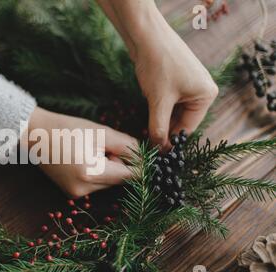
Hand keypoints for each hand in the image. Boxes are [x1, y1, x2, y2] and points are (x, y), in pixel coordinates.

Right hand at [26, 107, 137, 197]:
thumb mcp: (101, 132)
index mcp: (91, 173)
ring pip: (108, 183)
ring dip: (109, 168)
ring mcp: (76, 195)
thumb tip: (147, 157)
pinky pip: (96, 184)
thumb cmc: (67, 129)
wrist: (35, 135)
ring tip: (92, 151)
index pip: (130, 175)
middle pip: (119, 180)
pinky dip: (97, 172)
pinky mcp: (72, 194)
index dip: (140, 164)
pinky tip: (84, 159)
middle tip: (107, 145)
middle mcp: (84, 190)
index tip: (146, 154)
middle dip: (120, 163)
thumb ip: (127, 145)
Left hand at [97, 0, 218, 149]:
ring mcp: (189, 85)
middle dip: (164, 130)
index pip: (188, 128)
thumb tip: (158, 149)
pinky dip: (158, 110)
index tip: (157, 154)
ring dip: (160, 121)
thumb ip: (158, 128)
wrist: (146, 37)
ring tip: (145, 132)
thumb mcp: (158, 101)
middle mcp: (202, 90)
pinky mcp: (176, 81)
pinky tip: (147, 116)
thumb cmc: (158, 66)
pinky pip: (169, 102)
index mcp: (206, 95)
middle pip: (181, 121)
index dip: (171, 142)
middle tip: (148, 144)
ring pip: (173, 112)